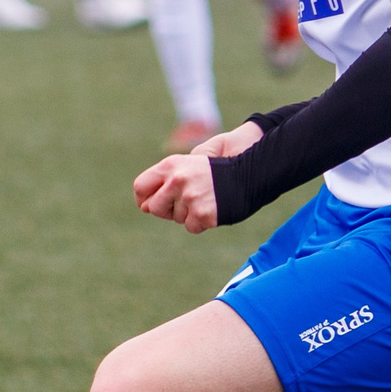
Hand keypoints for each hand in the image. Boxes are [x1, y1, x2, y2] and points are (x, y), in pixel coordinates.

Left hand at [130, 122, 259, 232]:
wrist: (250, 173)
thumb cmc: (215, 170)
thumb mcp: (187, 164)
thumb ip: (164, 181)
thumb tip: (144, 207)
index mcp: (170, 166)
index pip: (140, 187)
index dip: (144, 199)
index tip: (149, 205)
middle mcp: (177, 181)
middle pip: (155, 208)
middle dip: (166, 210)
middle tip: (184, 203)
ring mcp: (190, 198)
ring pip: (176, 218)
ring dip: (188, 214)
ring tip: (204, 199)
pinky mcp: (203, 214)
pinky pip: (191, 227)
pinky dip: (200, 223)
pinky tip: (212, 209)